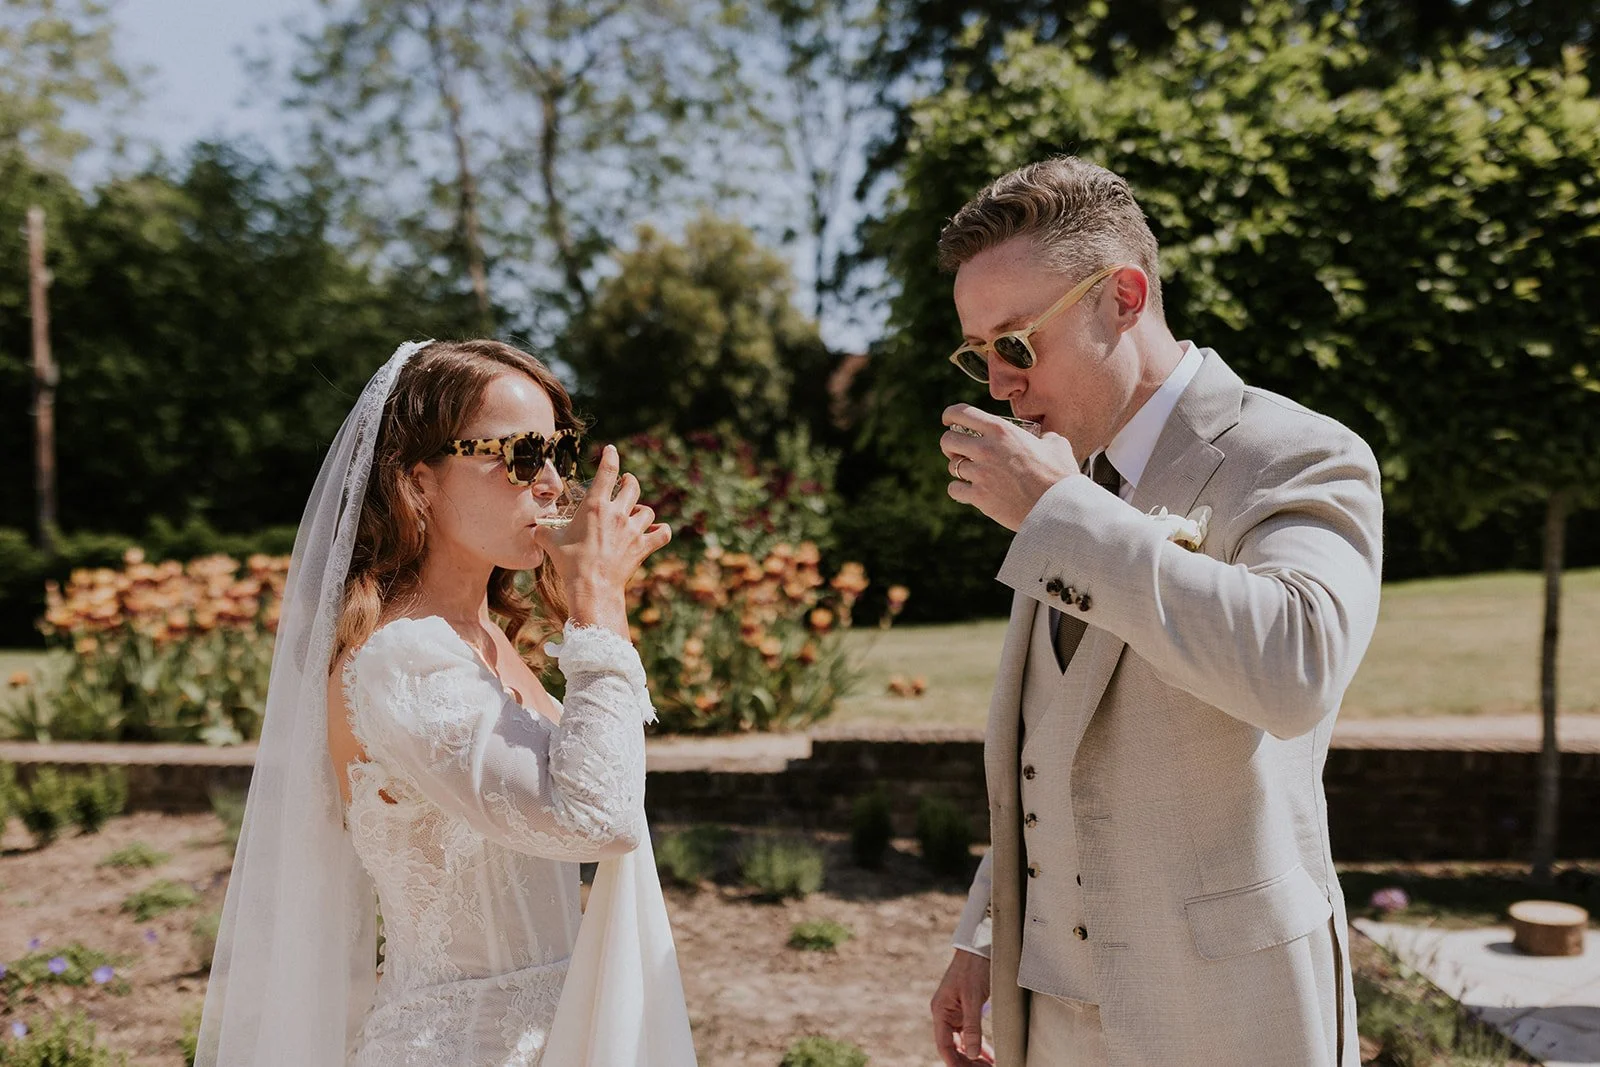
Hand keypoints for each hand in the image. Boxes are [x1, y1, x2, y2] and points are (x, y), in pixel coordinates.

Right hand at [533, 444, 671, 636]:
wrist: (592, 587)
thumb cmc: (570, 564)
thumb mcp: (551, 544)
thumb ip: (543, 532)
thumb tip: (533, 530)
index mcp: (595, 506)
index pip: (607, 472)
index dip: (611, 457)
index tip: (612, 450)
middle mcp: (617, 513)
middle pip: (632, 486)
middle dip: (629, 481)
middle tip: (626, 482)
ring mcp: (633, 530)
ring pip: (647, 510)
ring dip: (642, 511)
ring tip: (635, 514)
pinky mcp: (643, 547)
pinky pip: (662, 534)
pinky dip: (662, 532)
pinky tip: (658, 532)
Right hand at [931, 949, 994, 1065]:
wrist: (980, 946)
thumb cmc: (974, 968)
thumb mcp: (973, 998)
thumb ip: (972, 1027)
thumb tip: (971, 1054)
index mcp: (941, 1011)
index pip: (944, 1045)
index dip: (954, 1062)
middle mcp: (945, 1013)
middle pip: (953, 1047)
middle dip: (967, 1062)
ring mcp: (956, 1012)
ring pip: (962, 1042)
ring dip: (974, 1056)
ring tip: (989, 1066)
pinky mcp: (966, 1009)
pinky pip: (970, 1033)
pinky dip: (979, 1045)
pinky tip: (989, 1055)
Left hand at [940, 404, 1081, 530]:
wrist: (1058, 507)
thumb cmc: (1060, 475)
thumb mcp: (1056, 444)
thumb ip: (1043, 436)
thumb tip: (1043, 438)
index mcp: (1001, 430)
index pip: (961, 413)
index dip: (950, 415)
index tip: (948, 420)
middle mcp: (986, 449)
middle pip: (948, 440)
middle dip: (950, 444)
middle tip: (959, 450)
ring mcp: (980, 473)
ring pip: (951, 465)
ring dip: (958, 468)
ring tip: (971, 472)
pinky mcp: (979, 496)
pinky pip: (954, 489)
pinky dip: (959, 490)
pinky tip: (969, 490)